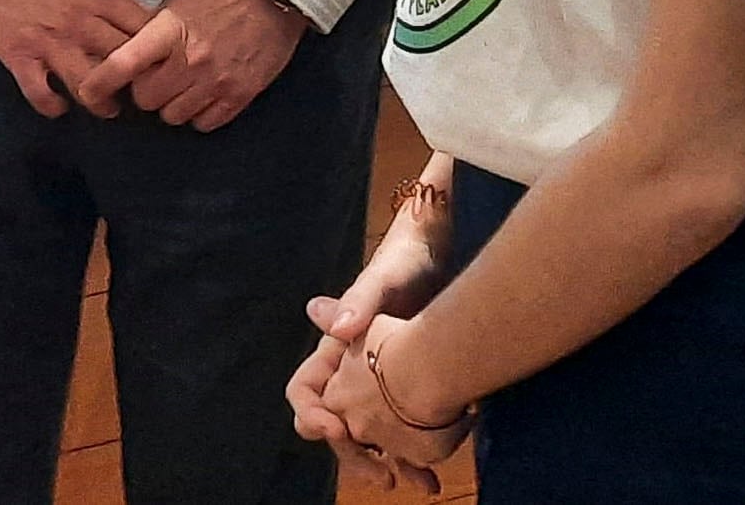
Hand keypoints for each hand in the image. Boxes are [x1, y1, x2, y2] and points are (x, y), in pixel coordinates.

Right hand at [0, 0, 153, 116]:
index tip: (159, 59)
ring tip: (107, 106)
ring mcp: (49, 43)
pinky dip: (52, 106)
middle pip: (124, 62)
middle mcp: (78, 24)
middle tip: (139, 89)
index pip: (143, 29)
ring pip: (90, 87)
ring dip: (103, 102)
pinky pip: (41, 94)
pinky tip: (58, 104)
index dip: (157, 48)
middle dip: (137, 80)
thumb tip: (119, 19)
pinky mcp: (19, 56)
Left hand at [74, 0, 305, 129]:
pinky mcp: (241, 94)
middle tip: (155, 77)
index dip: (100, 83)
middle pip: (147, 100)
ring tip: (182, 84)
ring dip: (172, 104)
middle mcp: (191, 60)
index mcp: (169, 31)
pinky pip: (205, 123)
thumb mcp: (177, 3)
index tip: (88, 92)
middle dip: (145, 91)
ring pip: (174, 116)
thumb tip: (129, 58)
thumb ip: (153, 33)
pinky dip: (199, 114)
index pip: (124, 64)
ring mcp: (217, 80)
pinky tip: (203, 94)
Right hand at [289, 227, 453, 485]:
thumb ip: (357, 302)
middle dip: (352, 454)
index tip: (335, 428)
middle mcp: (349, 374)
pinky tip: (433, 479)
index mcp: (332, 351)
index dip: (312, 415)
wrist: (441, 263)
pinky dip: (413, 460)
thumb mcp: (382, 282)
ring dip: (384, 464)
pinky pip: (402, 435)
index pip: (304, 392)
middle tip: (381, 473)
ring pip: (368, 437)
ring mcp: (378, 388)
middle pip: (335, 426)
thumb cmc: (403, 264)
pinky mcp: (408, 394)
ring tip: (410, 483)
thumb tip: (328, 318)